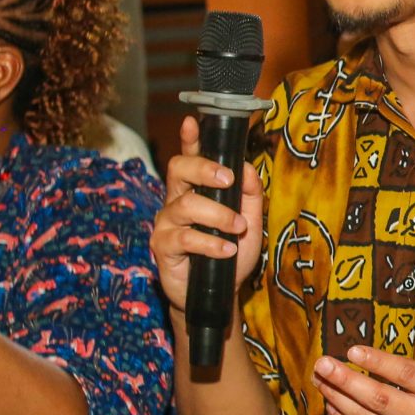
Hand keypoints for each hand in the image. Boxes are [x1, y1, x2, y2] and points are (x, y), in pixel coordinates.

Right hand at [152, 116, 262, 318]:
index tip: (193, 121)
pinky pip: (184, 237)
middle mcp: (177, 200)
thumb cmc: (230, 253)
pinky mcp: (163, 246)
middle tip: (228, 179)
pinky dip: (209, 242)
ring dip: (217, 214)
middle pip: (178, 169)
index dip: (190, 139)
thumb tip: (248, 169)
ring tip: (237, 228)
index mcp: (197, 190)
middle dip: (204, 168)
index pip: (191, 157)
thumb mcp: (250, 223)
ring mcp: (167, 222)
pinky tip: (225, 249)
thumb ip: (251, 195)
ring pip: (185, 204)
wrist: (219, 293)